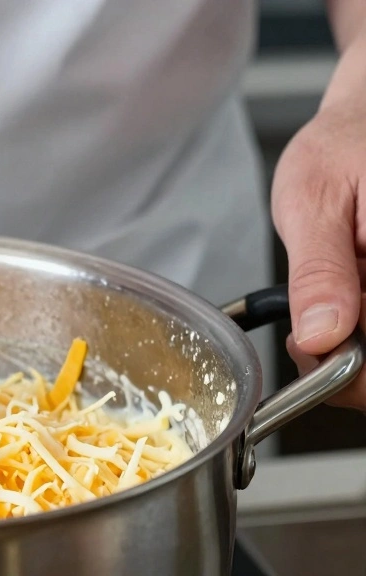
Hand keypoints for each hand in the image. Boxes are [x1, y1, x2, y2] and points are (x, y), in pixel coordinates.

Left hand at [272, 104, 365, 408]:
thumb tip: (321, 334)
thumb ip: (319, 271)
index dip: (354, 367)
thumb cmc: (346, 146)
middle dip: (355, 366)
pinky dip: (362, 333)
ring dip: (359, 351)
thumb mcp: (314, 199)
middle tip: (309, 339)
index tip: (310, 347)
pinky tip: (344, 312)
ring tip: (326, 315)